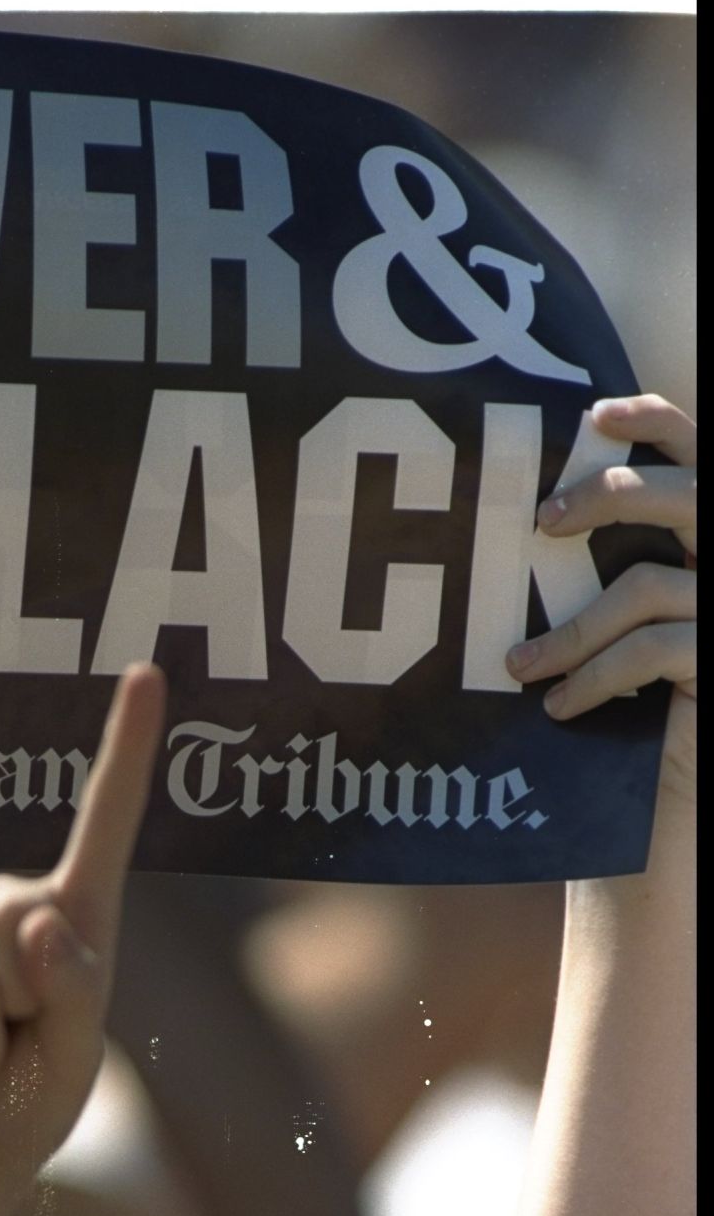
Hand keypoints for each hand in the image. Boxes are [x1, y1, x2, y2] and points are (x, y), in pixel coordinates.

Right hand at [0, 664, 166, 1215]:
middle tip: (11, 1047)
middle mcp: (4, 906)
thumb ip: (76, 997)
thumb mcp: (77, 1061)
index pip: (102, 822)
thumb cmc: (30, 1102)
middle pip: (15, 923)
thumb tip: (38, 924)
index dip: (124, 750)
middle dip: (16, 1007)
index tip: (145, 674)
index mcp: (73, 918)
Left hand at [505, 395, 695, 804]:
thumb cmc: (659, 703)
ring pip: (647, 585)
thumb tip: (547, 517)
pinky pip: (652, 650)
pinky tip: (562, 707)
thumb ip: (628, 563)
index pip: (707, 452)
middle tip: (543, 520)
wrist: (688, 800)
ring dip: (571, 629)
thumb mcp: (647, 620)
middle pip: (687, 496)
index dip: (658, 420)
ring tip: (521, 668)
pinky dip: (595, 676)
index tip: (595, 415)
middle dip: (610, 495)